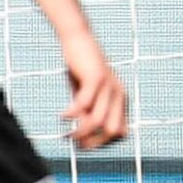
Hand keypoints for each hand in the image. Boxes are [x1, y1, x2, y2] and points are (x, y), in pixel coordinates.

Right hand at [61, 33, 128, 150]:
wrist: (77, 37)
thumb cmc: (80, 66)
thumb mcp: (85, 92)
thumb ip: (87, 111)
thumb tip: (82, 135)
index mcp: (120, 99)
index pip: (120, 132)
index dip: (104, 142)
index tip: (84, 144)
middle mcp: (119, 94)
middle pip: (112, 131)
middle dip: (94, 141)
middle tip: (75, 143)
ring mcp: (109, 86)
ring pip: (97, 121)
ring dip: (80, 132)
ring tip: (66, 135)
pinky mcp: (95, 78)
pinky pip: (83, 105)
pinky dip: (71, 114)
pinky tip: (61, 116)